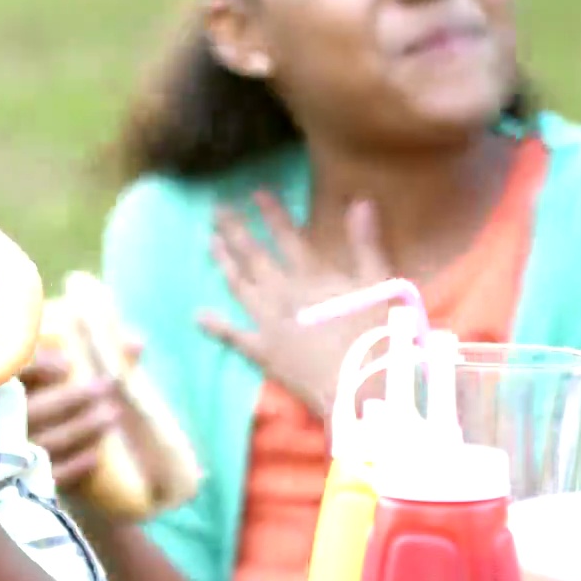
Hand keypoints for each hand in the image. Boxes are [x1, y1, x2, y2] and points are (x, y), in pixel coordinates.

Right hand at [22, 335, 144, 498]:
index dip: (38, 367)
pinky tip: (96, 456)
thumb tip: (136, 344)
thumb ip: (96, 351)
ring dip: (80, 429)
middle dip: (71, 398)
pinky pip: (44, 475)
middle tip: (106, 387)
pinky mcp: (16, 481)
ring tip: (112, 416)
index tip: (68, 364)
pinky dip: (72, 467)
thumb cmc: (46, 391)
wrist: (26, 453)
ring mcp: (3, 452)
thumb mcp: (59, 364)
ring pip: (42, 441)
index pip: (9, 372)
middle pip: (31, 408)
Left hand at [199, 194, 393, 417]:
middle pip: (254, 255)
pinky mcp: (264, 352)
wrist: (361, 387)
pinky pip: (234, 337)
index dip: (271, 213)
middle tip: (215, 208)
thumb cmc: (377, 335)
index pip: (287, 236)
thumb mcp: (381, 285)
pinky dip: (216, 326)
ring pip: (240, 286)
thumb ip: (366, 244)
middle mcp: (283, 292)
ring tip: (209, 241)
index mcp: (312, 275)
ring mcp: (269, 322)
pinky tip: (198, 315)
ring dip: (224, 262)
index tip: (255, 193)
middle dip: (235, 229)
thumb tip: (360, 202)